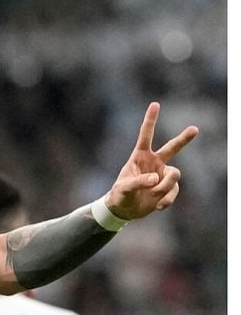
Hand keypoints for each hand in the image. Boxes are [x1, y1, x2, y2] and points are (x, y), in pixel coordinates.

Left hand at [106, 102, 197, 219]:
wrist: (125, 210)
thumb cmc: (120, 195)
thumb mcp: (123, 188)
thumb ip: (138, 182)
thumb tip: (156, 178)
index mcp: (139, 157)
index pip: (146, 136)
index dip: (151, 121)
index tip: (155, 104)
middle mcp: (154, 163)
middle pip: (172, 148)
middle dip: (184, 139)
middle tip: (195, 129)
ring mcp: (163, 175)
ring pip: (174, 175)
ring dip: (165, 187)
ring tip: (153, 194)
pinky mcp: (168, 188)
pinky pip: (174, 191)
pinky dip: (166, 199)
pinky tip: (157, 206)